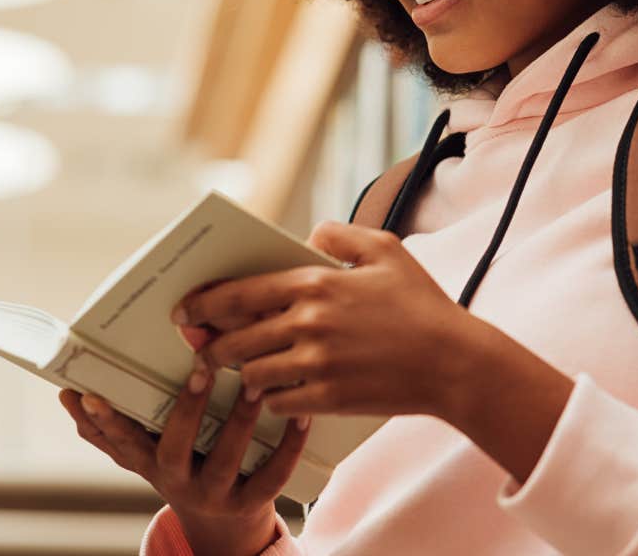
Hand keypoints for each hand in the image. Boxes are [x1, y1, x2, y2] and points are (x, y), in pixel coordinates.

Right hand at [59, 375, 310, 555]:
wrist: (222, 526)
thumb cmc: (182, 465)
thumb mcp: (145, 452)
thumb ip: (111, 427)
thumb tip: (66, 393)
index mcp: (150, 463)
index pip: (122, 442)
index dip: (107, 421)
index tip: (93, 392)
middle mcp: (178, 481)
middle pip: (176, 448)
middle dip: (187, 409)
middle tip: (201, 366)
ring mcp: (216, 494)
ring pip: (227, 459)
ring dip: (240, 419)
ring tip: (254, 382)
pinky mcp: (253, 502)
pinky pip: (273, 475)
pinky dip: (289, 445)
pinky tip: (301, 415)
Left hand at [171, 221, 473, 421]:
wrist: (452, 362)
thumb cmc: (422, 302)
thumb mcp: (386, 249)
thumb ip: (341, 235)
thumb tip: (310, 237)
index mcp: (317, 283)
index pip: (242, 292)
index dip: (205, 301)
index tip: (185, 308)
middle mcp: (309, 323)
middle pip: (236, 337)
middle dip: (209, 345)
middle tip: (200, 348)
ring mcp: (317, 364)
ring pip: (251, 373)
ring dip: (238, 373)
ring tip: (236, 372)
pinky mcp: (328, 398)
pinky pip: (277, 402)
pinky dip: (268, 399)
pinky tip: (271, 394)